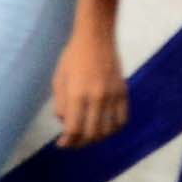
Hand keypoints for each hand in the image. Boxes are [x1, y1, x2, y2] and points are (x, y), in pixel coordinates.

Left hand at [50, 26, 128, 149]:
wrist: (96, 37)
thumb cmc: (72, 57)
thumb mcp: (58, 79)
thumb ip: (60, 104)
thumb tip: (65, 124)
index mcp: (77, 94)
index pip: (74, 128)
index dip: (68, 141)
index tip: (62, 144)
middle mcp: (96, 98)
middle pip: (91, 133)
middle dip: (80, 143)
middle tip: (74, 143)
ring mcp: (112, 96)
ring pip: (108, 130)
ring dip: (97, 138)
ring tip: (88, 137)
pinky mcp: (123, 92)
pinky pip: (122, 119)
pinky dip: (114, 129)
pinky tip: (106, 128)